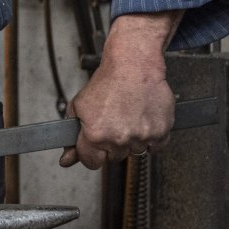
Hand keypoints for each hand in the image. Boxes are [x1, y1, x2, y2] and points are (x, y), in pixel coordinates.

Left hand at [59, 11, 181, 168]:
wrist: (133, 66)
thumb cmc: (106, 83)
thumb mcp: (78, 107)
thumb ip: (72, 137)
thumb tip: (67, 160)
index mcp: (96, 135)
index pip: (92, 163)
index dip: (91, 155)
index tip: (95, 148)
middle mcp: (119, 139)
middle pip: (114, 158)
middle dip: (111, 145)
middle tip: (113, 124)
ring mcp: (141, 137)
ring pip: (135, 152)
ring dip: (132, 140)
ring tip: (128, 118)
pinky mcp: (160, 132)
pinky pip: (155, 147)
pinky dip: (150, 138)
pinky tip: (142, 120)